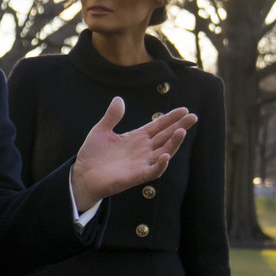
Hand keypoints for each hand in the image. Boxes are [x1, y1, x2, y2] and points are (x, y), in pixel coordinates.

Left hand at [71, 97, 196, 210]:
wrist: (82, 175)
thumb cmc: (92, 154)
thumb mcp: (101, 130)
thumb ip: (112, 116)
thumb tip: (119, 99)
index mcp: (136, 138)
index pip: (158, 126)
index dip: (171, 118)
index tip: (184, 110)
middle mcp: (143, 150)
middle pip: (166, 137)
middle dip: (180, 127)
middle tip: (193, 116)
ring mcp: (141, 163)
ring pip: (164, 152)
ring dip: (174, 143)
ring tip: (182, 131)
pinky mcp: (136, 176)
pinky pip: (153, 171)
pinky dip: (160, 164)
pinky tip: (165, 155)